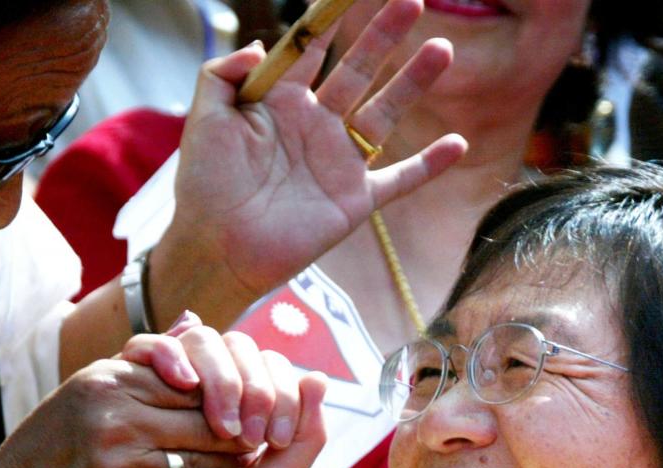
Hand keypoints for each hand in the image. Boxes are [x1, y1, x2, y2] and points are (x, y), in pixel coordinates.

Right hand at [0, 356, 249, 467]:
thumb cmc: (49, 452)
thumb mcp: (88, 390)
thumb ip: (143, 361)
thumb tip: (195, 321)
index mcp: (108, 380)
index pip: (196, 378)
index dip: (227, 397)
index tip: (242, 413)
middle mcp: (112, 416)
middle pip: (208, 415)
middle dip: (238, 431)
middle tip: (255, 442)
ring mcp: (117, 465)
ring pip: (208, 456)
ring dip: (231, 464)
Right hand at [121, 310, 305, 449]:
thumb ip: (307, 439)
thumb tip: (319, 377)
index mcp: (242, 401)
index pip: (268, 363)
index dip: (280, 395)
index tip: (276, 441)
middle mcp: (206, 382)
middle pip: (240, 347)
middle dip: (253, 390)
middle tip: (249, 439)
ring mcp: (164, 380)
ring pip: (202, 341)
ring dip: (223, 380)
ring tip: (226, 428)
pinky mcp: (123, 384)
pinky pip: (147, 347)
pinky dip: (171, 355)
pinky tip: (186, 384)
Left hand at [149, 0, 466, 323]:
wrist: (218, 247)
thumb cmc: (205, 184)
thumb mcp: (204, 117)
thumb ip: (222, 72)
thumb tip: (260, 43)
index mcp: (279, 100)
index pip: (312, 47)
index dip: (331, 15)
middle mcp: (315, 124)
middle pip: (358, 69)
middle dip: (384, 34)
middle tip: (410, 1)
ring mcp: (339, 161)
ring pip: (386, 112)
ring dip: (414, 82)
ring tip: (441, 48)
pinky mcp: (355, 199)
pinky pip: (400, 179)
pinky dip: (429, 165)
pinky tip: (458, 144)